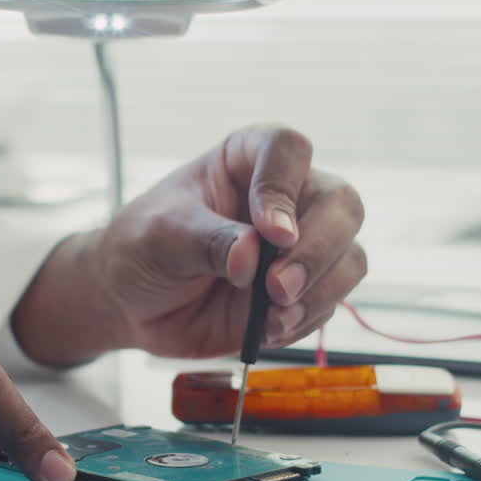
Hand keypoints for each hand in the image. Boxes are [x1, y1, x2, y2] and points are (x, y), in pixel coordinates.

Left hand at [11, 125, 365, 363]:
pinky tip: (266, 330)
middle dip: (317, 250)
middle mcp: (284, 197)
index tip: (269, 231)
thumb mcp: (159, 237)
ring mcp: (299, 246)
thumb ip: (206, 240)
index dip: (284, 188)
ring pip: (348, 256)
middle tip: (277, 287)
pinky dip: (304, 322)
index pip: (287, 150)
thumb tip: (250, 257)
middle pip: (339, 204)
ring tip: (272, 317)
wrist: (132, 305)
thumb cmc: (140, 250)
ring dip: (319, 291)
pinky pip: (330, 304)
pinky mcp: (301, 292)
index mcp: (245, 161)